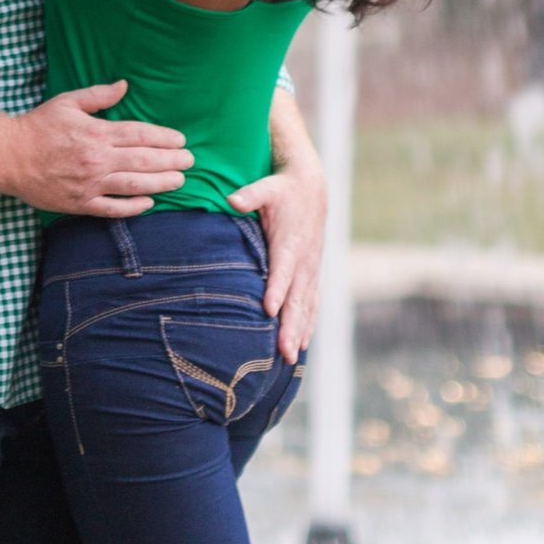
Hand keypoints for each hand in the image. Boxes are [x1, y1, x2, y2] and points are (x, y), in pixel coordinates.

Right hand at [3, 82, 188, 217]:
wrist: (9, 157)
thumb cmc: (38, 127)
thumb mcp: (67, 102)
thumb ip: (98, 95)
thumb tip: (124, 85)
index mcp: (96, 133)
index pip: (139, 135)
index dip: (164, 138)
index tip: (181, 140)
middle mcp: (97, 159)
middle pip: (143, 160)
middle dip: (171, 161)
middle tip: (190, 161)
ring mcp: (90, 184)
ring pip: (134, 185)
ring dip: (160, 183)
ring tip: (179, 181)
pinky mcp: (80, 203)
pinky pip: (113, 208)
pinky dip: (133, 207)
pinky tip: (150, 203)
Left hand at [232, 127, 326, 361]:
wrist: (311, 187)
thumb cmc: (282, 189)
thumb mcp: (267, 187)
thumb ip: (250, 195)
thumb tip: (232, 199)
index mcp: (290, 242)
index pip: (282, 270)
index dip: (276, 289)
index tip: (269, 310)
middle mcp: (304, 260)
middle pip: (297, 297)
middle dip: (290, 325)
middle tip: (284, 351)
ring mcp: (311, 269)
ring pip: (306, 306)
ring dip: (300, 331)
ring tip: (291, 357)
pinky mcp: (312, 273)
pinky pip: (312, 303)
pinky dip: (308, 324)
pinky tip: (302, 345)